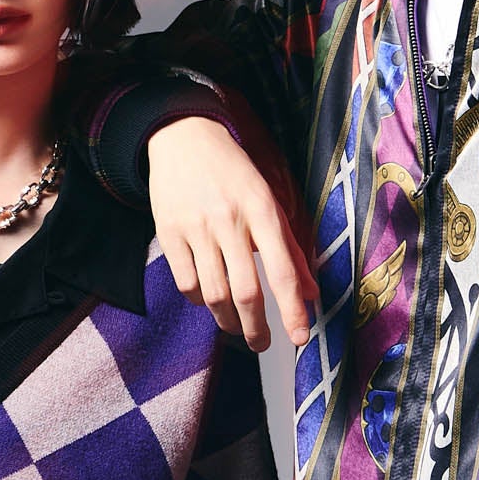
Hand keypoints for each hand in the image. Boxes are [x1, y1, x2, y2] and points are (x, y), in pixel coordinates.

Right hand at [146, 117, 316, 350]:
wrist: (184, 136)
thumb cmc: (234, 172)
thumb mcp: (269, 199)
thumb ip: (290, 247)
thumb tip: (309, 292)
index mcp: (262, 210)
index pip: (282, 270)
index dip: (292, 310)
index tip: (300, 338)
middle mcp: (230, 220)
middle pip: (246, 291)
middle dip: (256, 328)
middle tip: (262, 344)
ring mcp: (197, 227)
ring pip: (214, 294)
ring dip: (228, 321)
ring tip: (236, 326)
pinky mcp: (169, 232)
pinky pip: (187, 283)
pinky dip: (200, 300)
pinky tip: (209, 298)